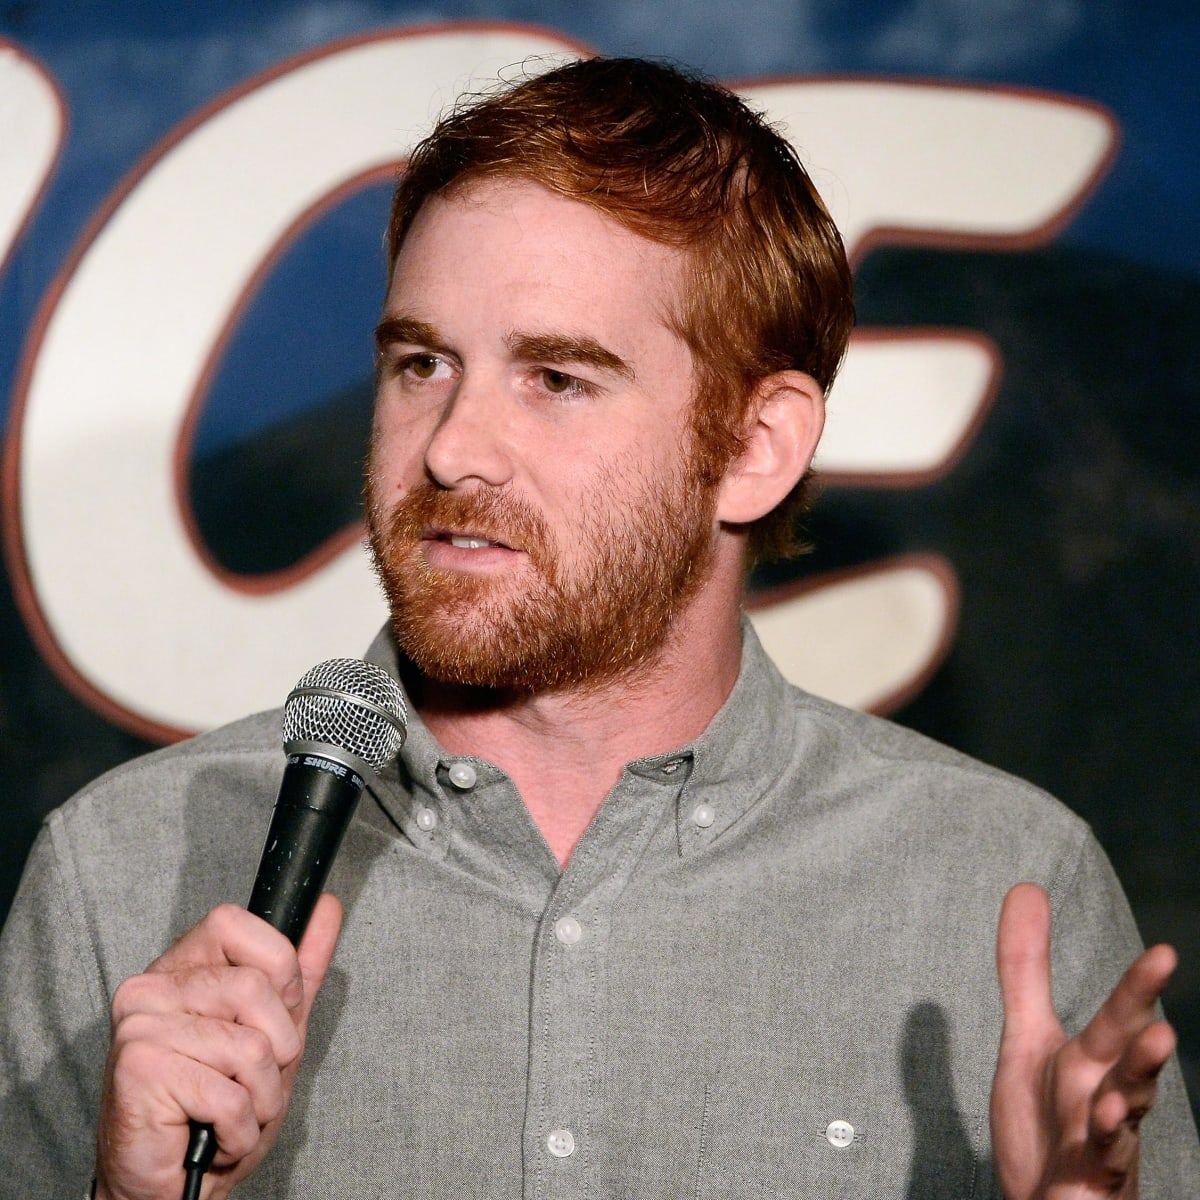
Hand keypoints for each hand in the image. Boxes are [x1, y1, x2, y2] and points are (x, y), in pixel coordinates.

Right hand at [95, 894, 341, 1199]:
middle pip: (255, 987)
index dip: (275, 969)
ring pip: (250, 1045)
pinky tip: (212, 1134)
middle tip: (247, 1080)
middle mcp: (151, 988)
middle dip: (277, 1049)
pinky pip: (231, 1094)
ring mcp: (141, 1026)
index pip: (235, 923)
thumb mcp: (275, 1031)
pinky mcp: (139, 1069)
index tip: (274, 1013)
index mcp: (182, 968)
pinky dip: (239, 1128)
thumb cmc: (217, 1108)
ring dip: (260, 1096)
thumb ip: (301, 969)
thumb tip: (327, 907)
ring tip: (230, 1111)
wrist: (172, 1185)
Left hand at [991, 882, 1177, 1198]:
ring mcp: (1106, 1146)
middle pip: (1130, 1065)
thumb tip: (1027, 887)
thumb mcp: (1027, 1040)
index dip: (1138, 989)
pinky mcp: (1093, 1183)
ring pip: (1128, 1116)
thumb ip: (1026, 971)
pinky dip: (1106, 1147)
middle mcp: (1110, 1099)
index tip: (1163, 953)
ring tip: (1155, 1053)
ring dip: (1137, 1090)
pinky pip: (1103, 1165)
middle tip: (1165, 1023)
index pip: (1120, 1019)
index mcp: (1094, 1063)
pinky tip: (1106, 1124)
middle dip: (1147, 1045)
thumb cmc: (1049, 1124)